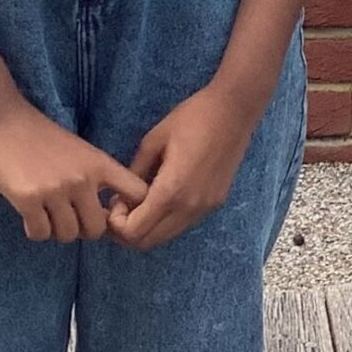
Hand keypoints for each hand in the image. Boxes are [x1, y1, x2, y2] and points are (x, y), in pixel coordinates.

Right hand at [0, 97, 149, 242]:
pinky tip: (30, 215)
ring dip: (56, 230)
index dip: (128, 213)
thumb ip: (95, 177)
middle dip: (82, 230)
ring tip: (47, 214)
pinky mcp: (28, 199)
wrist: (0, 120)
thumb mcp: (79, 150)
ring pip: (68, 235)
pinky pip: (40, 234)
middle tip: (68, 218)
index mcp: (100, 163)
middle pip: (97, 229)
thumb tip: (106, 215)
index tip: (108, 215)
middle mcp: (83, 178)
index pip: (137, 193)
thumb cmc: (38, 136)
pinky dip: (35, 230)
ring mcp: (56, 189)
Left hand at [106, 84, 259, 252]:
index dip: (116, 223)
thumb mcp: (154, 141)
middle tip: (121, 208)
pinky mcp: (215, 203)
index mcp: (171, 191)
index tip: (115, 201)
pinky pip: (183, 224)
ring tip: (140, 203)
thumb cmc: (192, 118)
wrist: (236, 109)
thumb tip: (121, 197)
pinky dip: (166, 221)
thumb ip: (134, 173)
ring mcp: (205, 208)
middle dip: (127, 231)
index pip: (134, 232)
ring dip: (148, 228)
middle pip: (148, 242)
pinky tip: (163, 198)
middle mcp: (189, 208)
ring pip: (166, 237)